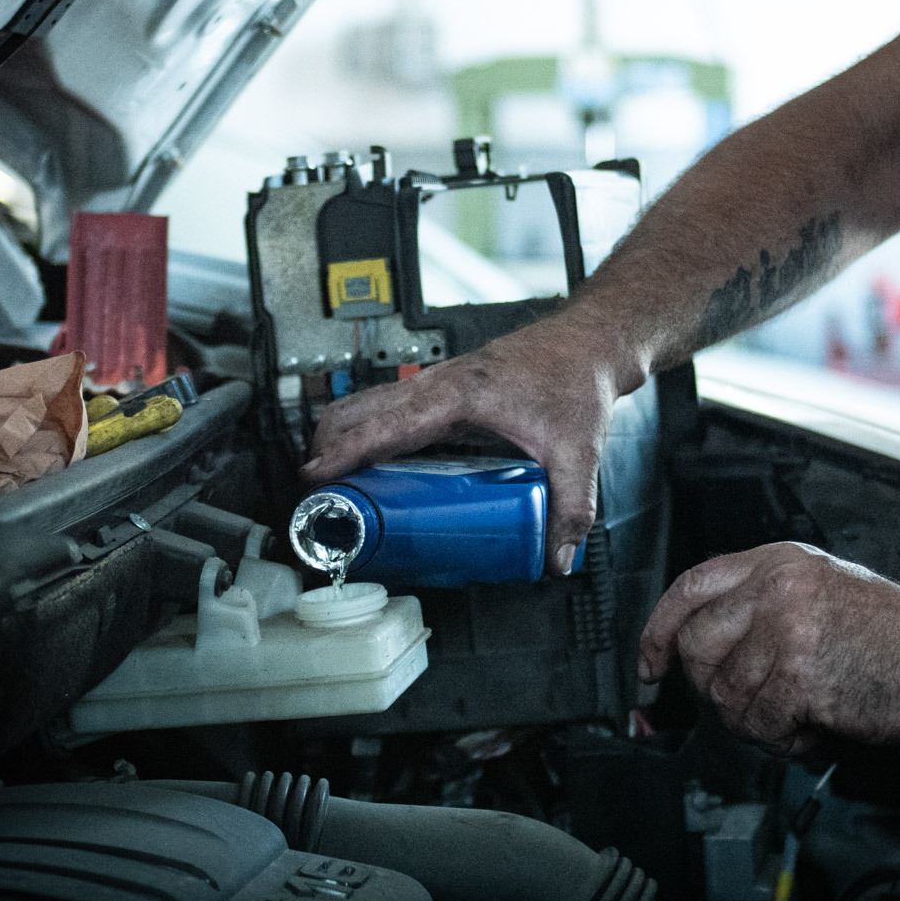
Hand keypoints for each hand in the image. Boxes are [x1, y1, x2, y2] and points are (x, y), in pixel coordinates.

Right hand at [304, 318, 620, 575]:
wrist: (587, 343)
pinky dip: (367, 428)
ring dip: (342, 434)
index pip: (388, 423)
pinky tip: (369, 458)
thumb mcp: (577, 450)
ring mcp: (439, 383)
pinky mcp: (445, 389)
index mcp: (462, 392)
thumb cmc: (575, 378)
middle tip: (312, 490)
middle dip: (327, 444)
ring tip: (326, 477)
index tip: (317, 474)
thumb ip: (570, 507)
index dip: (348, 450)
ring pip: (370, 402)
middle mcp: (441, 383)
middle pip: (361, 408)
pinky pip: (391, 407)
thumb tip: (556, 557)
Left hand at [637, 543, 899, 752]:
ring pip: (725, 696)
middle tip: (757, 703)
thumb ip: (762, 606)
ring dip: (756, 721)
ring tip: (798, 716)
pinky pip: (759, 726)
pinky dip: (782, 741)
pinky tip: (814, 728)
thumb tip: (699, 649)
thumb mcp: (823, 591)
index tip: (649, 665)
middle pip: (696, 647)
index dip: (659, 630)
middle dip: (715, 689)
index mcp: (778, 562)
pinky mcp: (801, 676)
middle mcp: (776, 587)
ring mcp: (786, 629)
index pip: (690, 588)